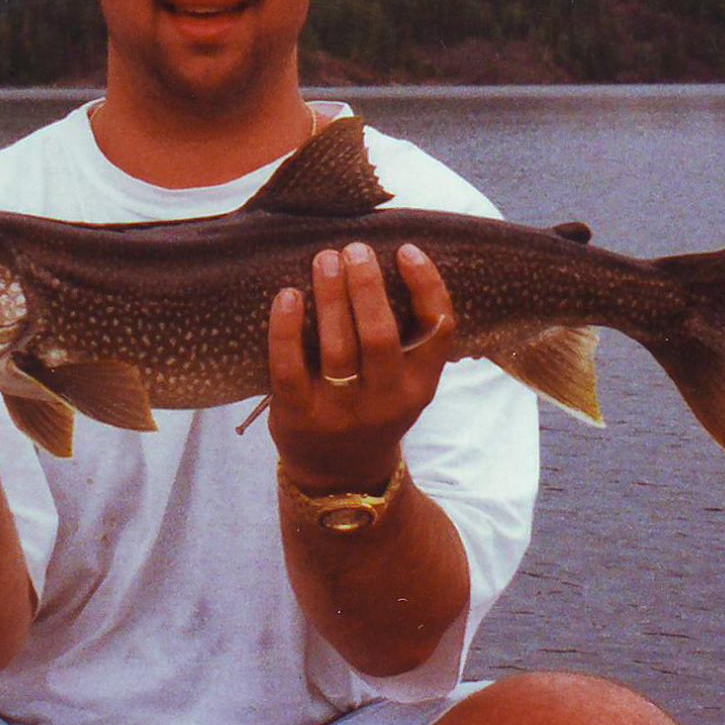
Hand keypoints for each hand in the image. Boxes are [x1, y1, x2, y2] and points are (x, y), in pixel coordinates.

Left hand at [267, 242, 456, 492]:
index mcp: (420, 387)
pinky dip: (286, 328)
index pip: (438, 331)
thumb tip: (383, 262)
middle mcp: (385, 401)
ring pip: (337, 347)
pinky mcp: (298, 416)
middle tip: (354, 249)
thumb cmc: (372, 408)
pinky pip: (288, 367)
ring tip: (325, 259)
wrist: (339, 475)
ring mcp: (341, 411)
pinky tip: (287, 295)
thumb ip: (405, 339)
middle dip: (367, 286)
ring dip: (330, 296)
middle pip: (380, 335)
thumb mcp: (403, 384)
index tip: (407, 250)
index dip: (427, 287)